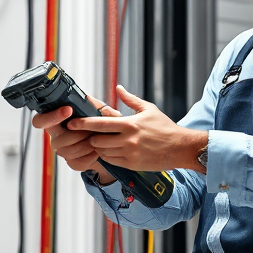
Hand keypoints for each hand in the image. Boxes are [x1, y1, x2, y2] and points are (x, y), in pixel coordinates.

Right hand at [31, 95, 121, 182]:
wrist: (111, 139)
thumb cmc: (100, 120)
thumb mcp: (96, 108)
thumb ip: (87, 102)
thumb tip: (82, 96)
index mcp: (56, 120)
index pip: (39, 121)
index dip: (51, 117)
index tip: (69, 110)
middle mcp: (56, 136)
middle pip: (55, 142)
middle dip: (76, 136)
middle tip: (91, 130)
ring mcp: (63, 150)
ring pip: (66, 153)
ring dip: (84, 146)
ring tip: (96, 139)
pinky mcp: (72, 162)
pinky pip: (76, 163)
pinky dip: (89, 157)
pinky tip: (97, 150)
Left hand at [66, 85, 206, 172]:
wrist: (181, 148)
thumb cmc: (164, 127)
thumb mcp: (148, 109)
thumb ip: (130, 99)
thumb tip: (118, 88)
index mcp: (129, 124)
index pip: (99, 123)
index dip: (83, 123)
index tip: (72, 123)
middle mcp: (128, 140)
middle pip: (97, 140)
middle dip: (91, 137)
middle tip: (89, 134)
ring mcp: (130, 154)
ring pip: (103, 152)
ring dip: (98, 147)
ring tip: (98, 142)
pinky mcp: (133, 165)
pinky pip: (112, 162)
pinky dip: (107, 156)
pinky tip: (108, 151)